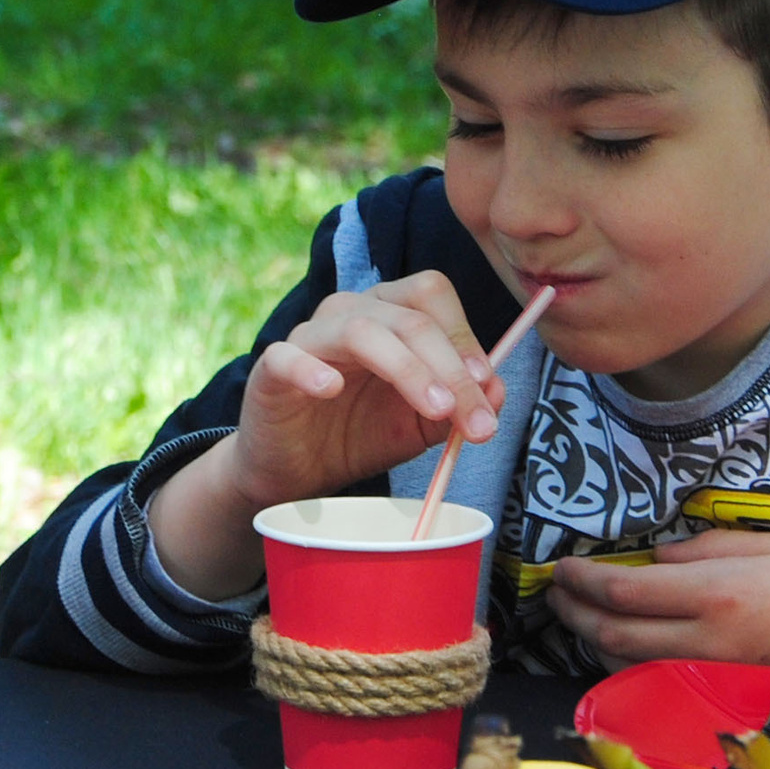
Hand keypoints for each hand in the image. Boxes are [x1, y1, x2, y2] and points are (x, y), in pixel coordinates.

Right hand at [219, 271, 507, 512]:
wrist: (297, 471)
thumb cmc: (359, 434)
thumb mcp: (421, 423)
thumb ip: (459, 404)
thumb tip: (498, 391)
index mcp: (389, 314)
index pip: (431, 297)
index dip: (464, 337)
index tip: (487, 387)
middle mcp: (350, 313)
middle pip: (408, 316)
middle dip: (450, 368)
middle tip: (474, 420)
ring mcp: (309, 337)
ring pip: (360, 330)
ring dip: (406, 368)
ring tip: (434, 409)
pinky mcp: (271, 369)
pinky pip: (289, 356)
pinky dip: (310, 369)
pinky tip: (329, 389)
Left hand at [547, 530, 769, 672]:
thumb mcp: (762, 544)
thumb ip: (701, 549)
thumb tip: (655, 557)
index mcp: (714, 592)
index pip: (624, 592)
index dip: (582, 582)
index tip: (562, 568)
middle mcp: (707, 638)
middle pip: (615, 634)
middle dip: (574, 614)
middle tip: (555, 593)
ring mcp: (715, 672)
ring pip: (631, 665)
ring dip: (594, 642)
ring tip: (579, 617)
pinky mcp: (727, 692)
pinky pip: (661, 681)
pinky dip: (629, 665)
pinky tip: (622, 648)